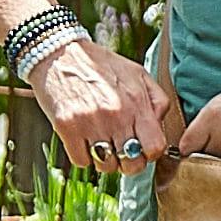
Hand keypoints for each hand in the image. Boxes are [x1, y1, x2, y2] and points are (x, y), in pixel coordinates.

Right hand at [26, 30, 182, 174]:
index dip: (150, 153)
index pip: (154, 147)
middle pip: (131, 164)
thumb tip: (160, 126)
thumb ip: (156, 99)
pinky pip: (81, 161)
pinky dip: (82, 155)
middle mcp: (115, 115)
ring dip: (105, 159)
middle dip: (129, 162)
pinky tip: (83, 139)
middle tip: (121, 150)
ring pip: (106, 166)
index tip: (142, 148)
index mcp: (136, 102)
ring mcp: (90, 123)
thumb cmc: (100, 64)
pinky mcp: (67, 128)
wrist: (59, 53)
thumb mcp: (138, 73)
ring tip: (101, 142)